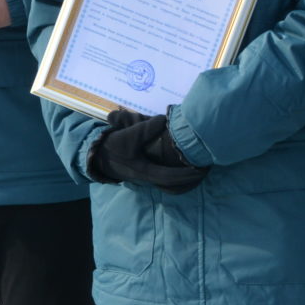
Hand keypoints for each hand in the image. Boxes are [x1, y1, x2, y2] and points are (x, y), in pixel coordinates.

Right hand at [89, 109, 208, 192]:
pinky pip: (165, 179)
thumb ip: (146, 128)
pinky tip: (183, 168)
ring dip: (184, 178)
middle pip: (174, 183)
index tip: (201, 169)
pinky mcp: (145, 173)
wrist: (97, 157)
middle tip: (207, 169)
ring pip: (170, 183)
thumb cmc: (112, 147)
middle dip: (191, 178)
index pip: (171, 177)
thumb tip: (164, 120)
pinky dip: (176, 176)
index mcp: (145, 171)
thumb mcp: (128, 136)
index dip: (187, 174)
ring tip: (198, 169)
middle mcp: (148, 178)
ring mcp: (147, 177)